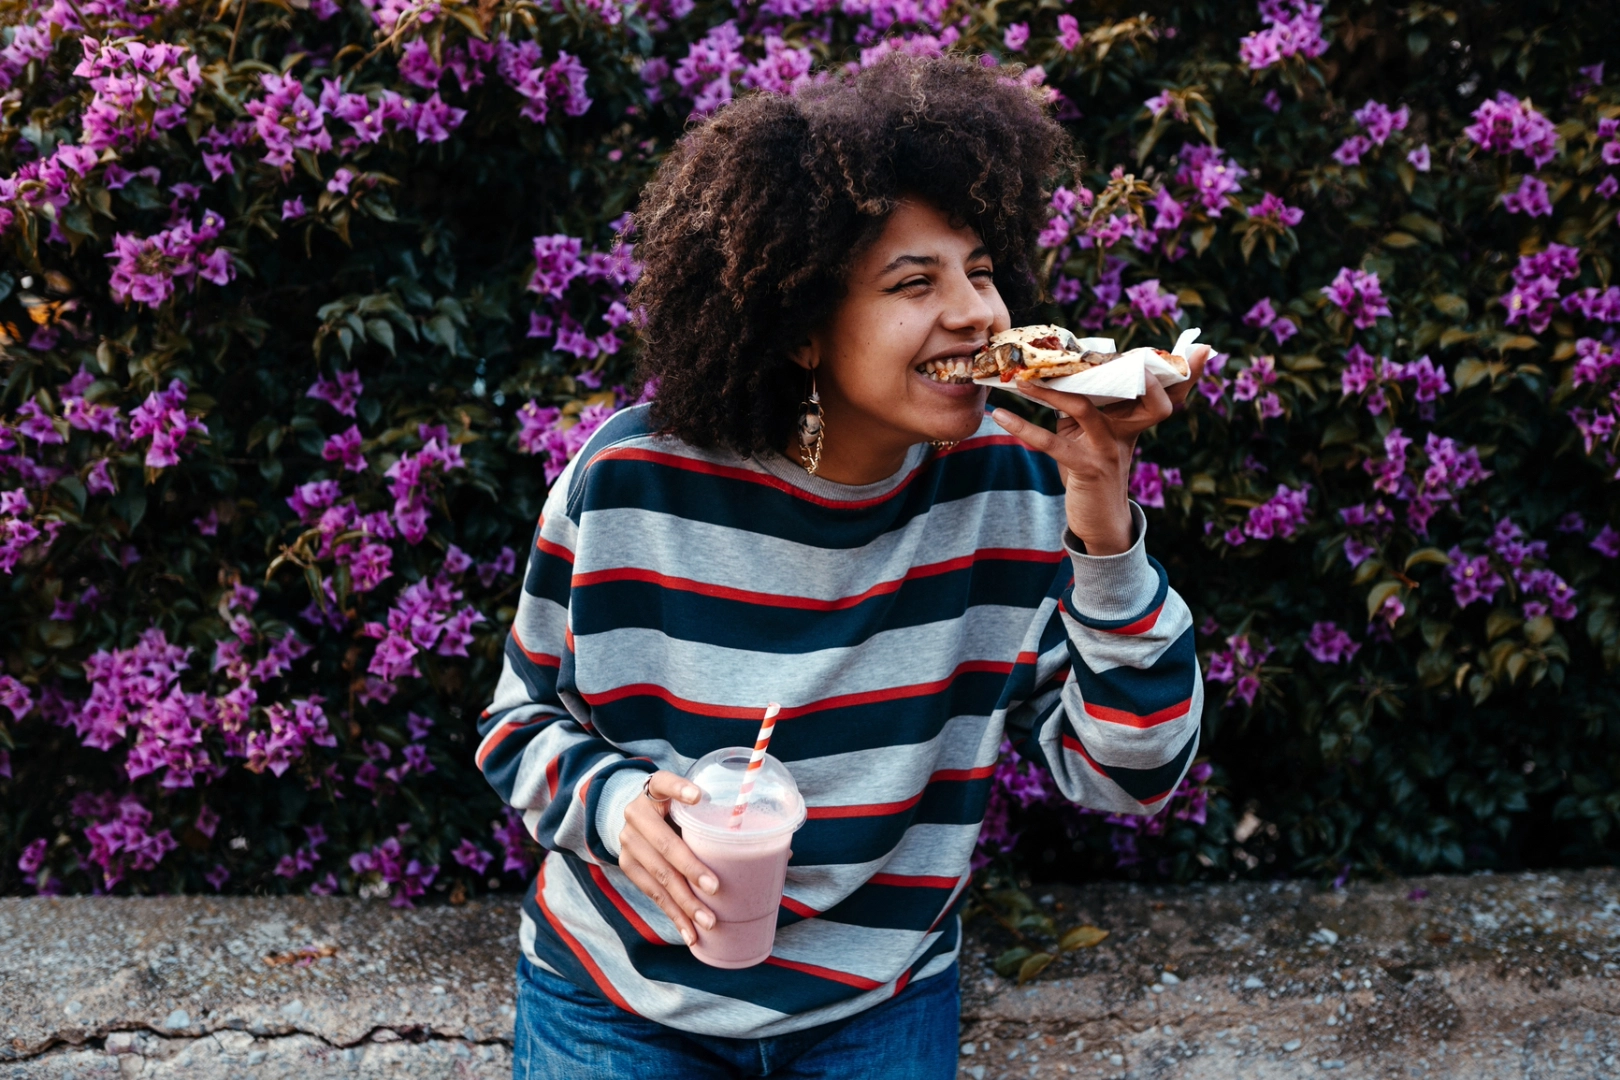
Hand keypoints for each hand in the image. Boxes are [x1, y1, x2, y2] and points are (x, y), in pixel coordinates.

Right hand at [618, 771, 718, 946]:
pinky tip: (689, 933)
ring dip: (685, 902)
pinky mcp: (627, 865)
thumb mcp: (691, 801)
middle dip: (691, 869)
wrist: (636, 815)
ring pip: (659, 876)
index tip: (699, 797)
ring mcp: (629, 841)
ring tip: (709, 921)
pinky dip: (673, 915)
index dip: (680, 789)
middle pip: (665, 844)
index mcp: (656, 787)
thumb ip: (723, 818)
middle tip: (715, 888)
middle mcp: (637, 813)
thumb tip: (784, 850)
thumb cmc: (678, 807)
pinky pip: (652, 894)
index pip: (664, 783)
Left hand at [990, 345, 1210, 555]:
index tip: (1202, 349)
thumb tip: (1060, 371)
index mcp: (1133, 421)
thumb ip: (1086, 404)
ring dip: (1048, 390)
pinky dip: (1022, 427)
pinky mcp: (1087, 468)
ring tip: (1020, 379)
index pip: (1164, 391)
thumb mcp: (1095, 435)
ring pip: (1084, 406)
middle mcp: (1127, 431)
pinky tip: (999, 415)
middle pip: (1144, 394)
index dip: (1187, 374)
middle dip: (1130, 367)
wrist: (1099, 522)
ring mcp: (1109, 449)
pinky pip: (1052, 443)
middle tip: (1098, 346)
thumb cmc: (1092, 471)